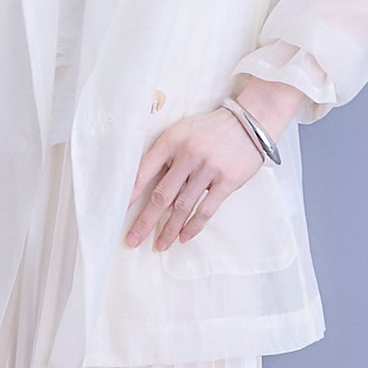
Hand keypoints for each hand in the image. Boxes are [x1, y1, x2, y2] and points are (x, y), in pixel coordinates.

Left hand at [125, 106, 263, 251]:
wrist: (250, 122)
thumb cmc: (211, 129)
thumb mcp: (182, 132)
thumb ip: (166, 154)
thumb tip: (145, 184)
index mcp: (172, 141)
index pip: (144, 170)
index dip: (130, 193)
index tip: (118, 211)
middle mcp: (188, 155)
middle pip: (161, 196)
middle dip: (145, 221)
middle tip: (132, 239)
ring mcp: (208, 169)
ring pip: (182, 207)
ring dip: (169, 229)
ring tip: (160, 245)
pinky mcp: (227, 181)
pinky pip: (206, 210)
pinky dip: (193, 226)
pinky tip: (184, 237)